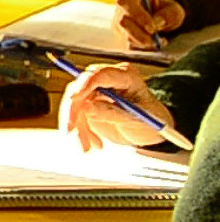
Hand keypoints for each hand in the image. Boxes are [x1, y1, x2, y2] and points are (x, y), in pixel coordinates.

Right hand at [58, 63, 184, 151]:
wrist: (149, 131)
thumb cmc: (150, 120)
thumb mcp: (138, 119)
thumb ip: (113, 113)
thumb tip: (87, 107)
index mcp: (125, 76)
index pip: (99, 75)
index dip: (84, 85)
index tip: (73, 99)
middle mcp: (106, 81)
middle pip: (79, 89)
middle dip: (73, 112)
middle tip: (71, 131)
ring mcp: (94, 92)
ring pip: (74, 106)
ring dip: (77, 127)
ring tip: (88, 147)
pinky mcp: (87, 105)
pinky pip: (75, 118)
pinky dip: (81, 132)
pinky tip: (95, 143)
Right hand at [113, 0, 183, 48]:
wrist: (162, 16)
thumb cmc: (166, 9)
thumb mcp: (174, 9)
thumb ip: (168, 14)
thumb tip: (157, 22)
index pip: (125, 1)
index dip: (137, 15)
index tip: (152, 27)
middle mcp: (121, 8)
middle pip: (123, 22)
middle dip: (141, 34)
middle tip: (157, 40)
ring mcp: (119, 23)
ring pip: (126, 36)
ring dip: (144, 42)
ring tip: (161, 40)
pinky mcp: (122, 35)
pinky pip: (129, 45)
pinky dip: (144, 48)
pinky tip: (154, 44)